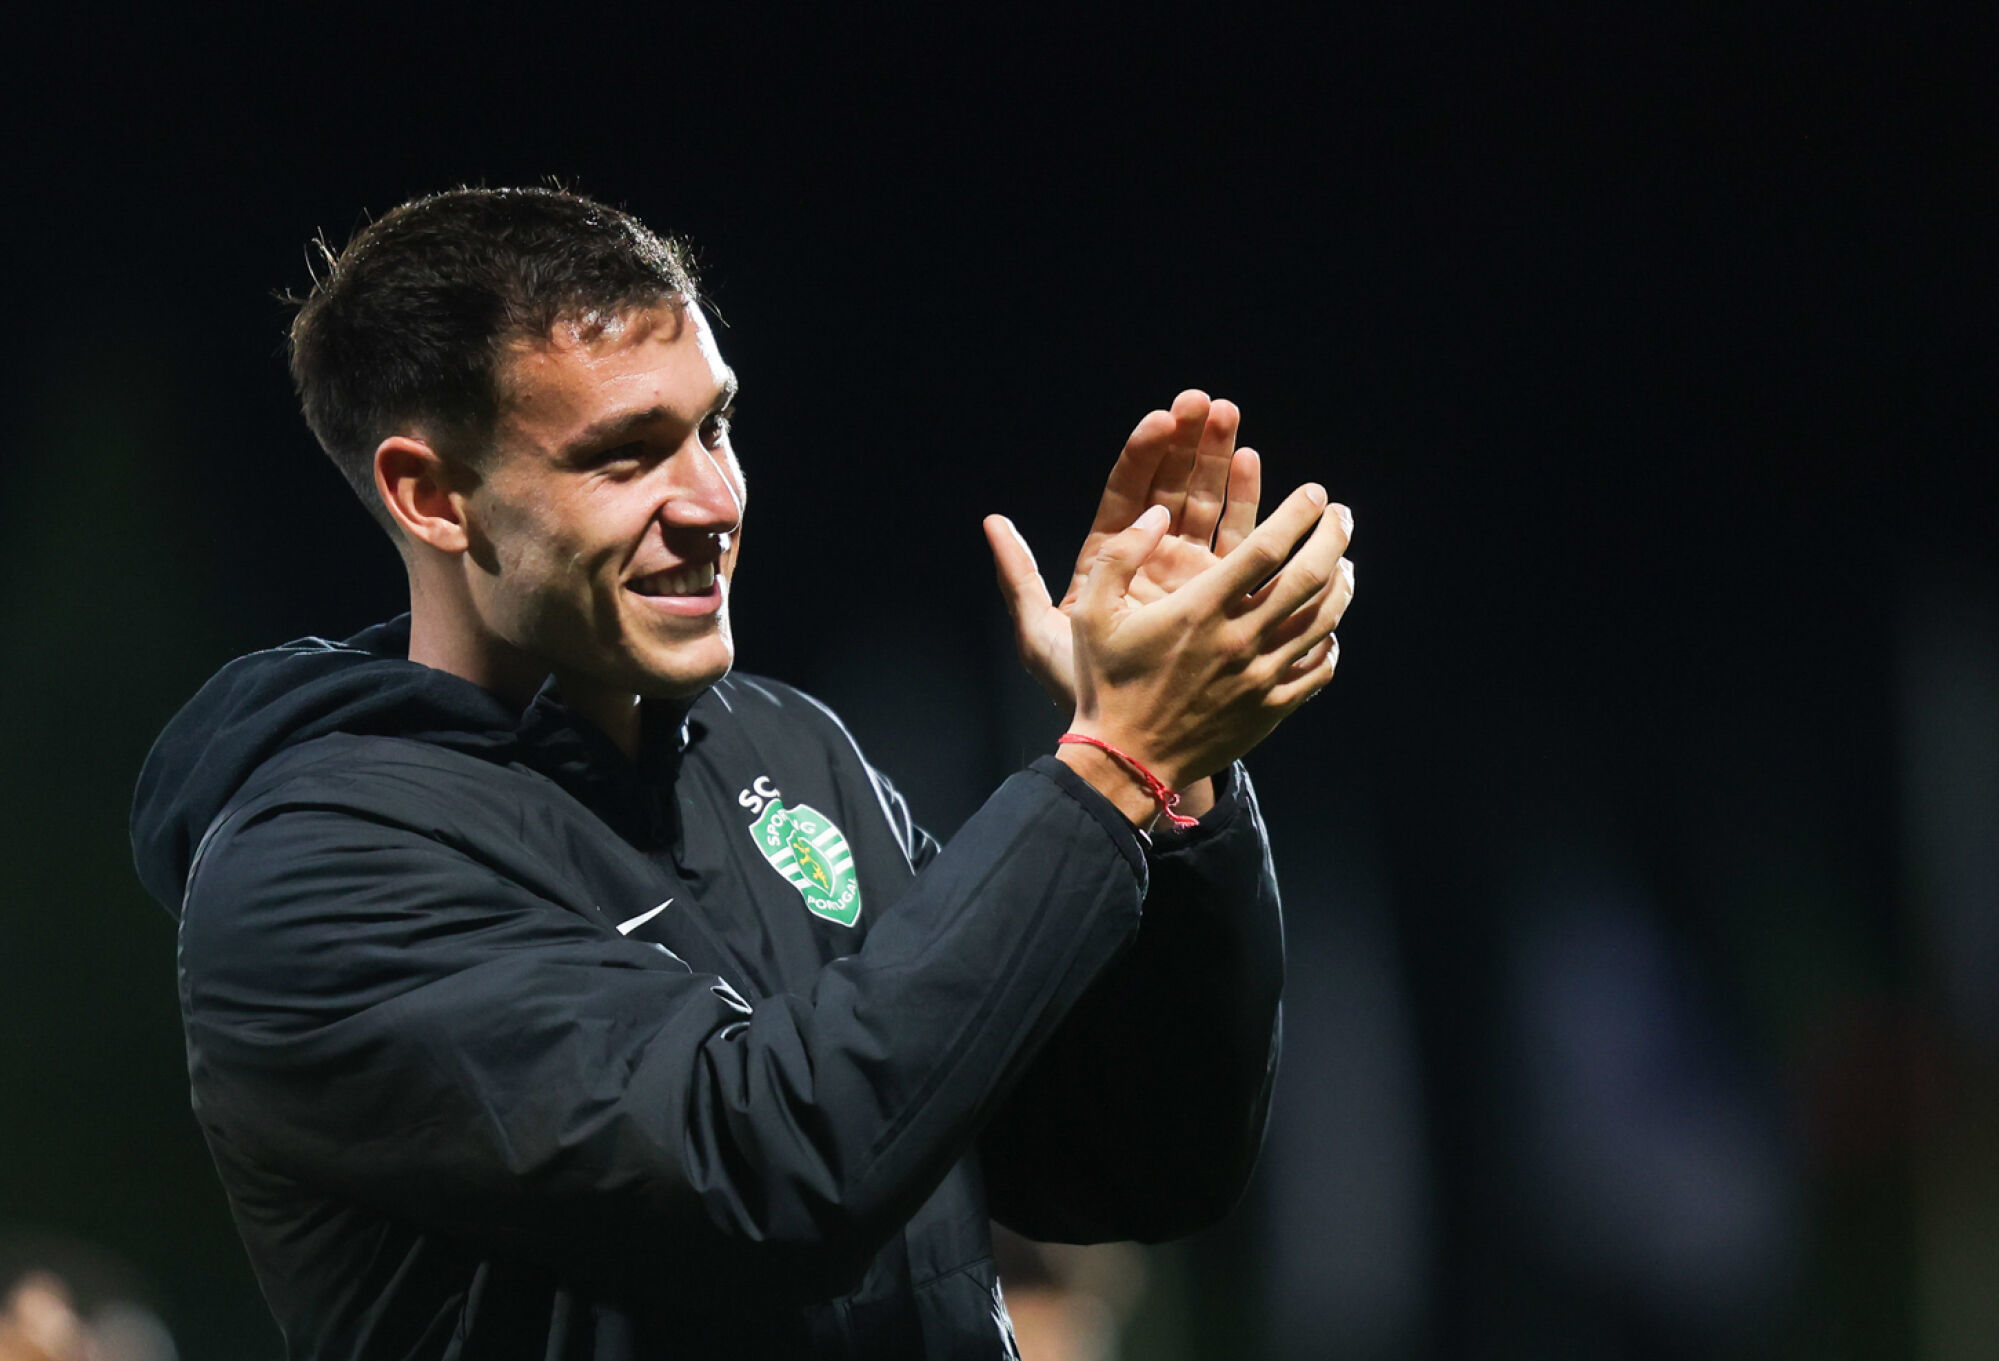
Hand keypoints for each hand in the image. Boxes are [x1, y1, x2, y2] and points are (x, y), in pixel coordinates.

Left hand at [984, 390, 1260, 711]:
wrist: (1134, 739)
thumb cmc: (1082, 688)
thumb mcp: (1039, 631)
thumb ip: (1018, 575)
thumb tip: (992, 521)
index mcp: (1108, 558)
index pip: (1125, 491)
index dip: (1144, 453)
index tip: (1163, 419)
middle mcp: (1152, 558)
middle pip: (1172, 487)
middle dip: (1190, 443)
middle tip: (1208, 403)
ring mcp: (1191, 574)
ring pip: (1209, 505)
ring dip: (1222, 462)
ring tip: (1234, 420)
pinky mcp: (1224, 594)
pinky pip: (1240, 543)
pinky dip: (1249, 505)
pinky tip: (1257, 467)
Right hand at [1059, 482, 1355, 800]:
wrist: (1126, 762)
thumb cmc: (1107, 683)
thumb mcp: (1091, 614)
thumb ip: (1120, 555)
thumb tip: (1156, 514)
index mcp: (1200, 609)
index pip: (1268, 548)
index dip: (1299, 514)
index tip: (1314, 493)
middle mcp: (1240, 639)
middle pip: (1310, 577)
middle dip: (1334, 537)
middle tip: (1342, 516)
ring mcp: (1261, 677)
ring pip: (1323, 620)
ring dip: (1341, 584)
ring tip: (1344, 563)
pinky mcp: (1271, 708)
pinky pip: (1318, 669)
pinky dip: (1330, 641)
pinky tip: (1327, 627)